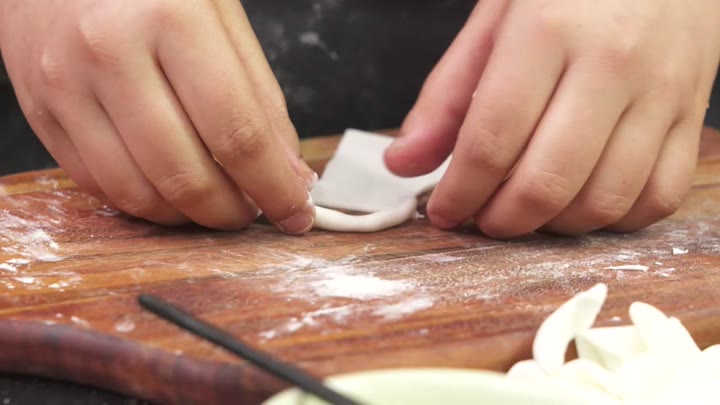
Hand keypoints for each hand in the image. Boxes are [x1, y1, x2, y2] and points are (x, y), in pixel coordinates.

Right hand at [0, 0, 315, 233]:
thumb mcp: (222, 16)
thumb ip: (259, 97)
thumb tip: (288, 173)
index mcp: (172, 19)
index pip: (238, 133)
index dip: (274, 188)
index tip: (295, 214)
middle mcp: (111, 53)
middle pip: (185, 174)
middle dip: (230, 212)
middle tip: (252, 211)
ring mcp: (65, 85)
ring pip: (137, 192)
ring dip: (187, 216)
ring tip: (213, 202)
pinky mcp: (39, 110)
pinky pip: (96, 183)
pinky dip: (143, 200)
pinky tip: (167, 187)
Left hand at [385, 0, 719, 237]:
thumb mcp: (495, 19)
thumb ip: (446, 96)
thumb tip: (404, 164)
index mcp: (548, 31)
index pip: (492, 140)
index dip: (459, 193)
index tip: (443, 213)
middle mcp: (612, 64)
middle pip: (547, 181)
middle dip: (501, 221)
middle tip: (481, 219)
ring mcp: (663, 92)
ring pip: (604, 200)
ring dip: (553, 227)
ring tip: (525, 213)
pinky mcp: (693, 114)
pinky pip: (659, 196)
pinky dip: (613, 220)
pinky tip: (581, 204)